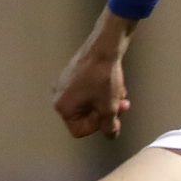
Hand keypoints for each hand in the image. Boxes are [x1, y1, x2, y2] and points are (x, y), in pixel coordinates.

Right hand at [52, 12, 135, 138]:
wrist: (105, 46)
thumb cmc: (103, 77)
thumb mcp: (109, 107)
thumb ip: (109, 126)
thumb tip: (110, 134)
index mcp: (62, 107)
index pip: (79, 130)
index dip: (97, 126)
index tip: (109, 115)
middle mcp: (59, 96)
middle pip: (85, 116)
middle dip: (106, 112)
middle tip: (121, 106)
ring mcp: (65, 84)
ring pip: (90, 103)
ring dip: (107, 102)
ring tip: (120, 93)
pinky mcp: (73, 74)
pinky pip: (88, 91)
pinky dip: (102, 91)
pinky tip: (115, 85)